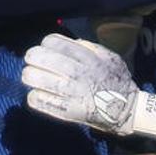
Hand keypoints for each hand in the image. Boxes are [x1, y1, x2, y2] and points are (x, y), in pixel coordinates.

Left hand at [22, 34, 155, 142]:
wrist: (126, 110)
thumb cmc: (117, 80)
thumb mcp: (110, 57)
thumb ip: (90, 48)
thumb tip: (70, 42)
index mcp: (89, 58)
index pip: (56, 43)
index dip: (46, 43)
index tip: (44, 47)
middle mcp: (79, 74)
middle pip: (43, 59)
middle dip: (32, 57)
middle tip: (31, 60)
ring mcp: (72, 93)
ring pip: (38, 79)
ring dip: (29, 75)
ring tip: (29, 76)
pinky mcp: (67, 111)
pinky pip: (40, 101)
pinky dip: (34, 96)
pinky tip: (36, 93)